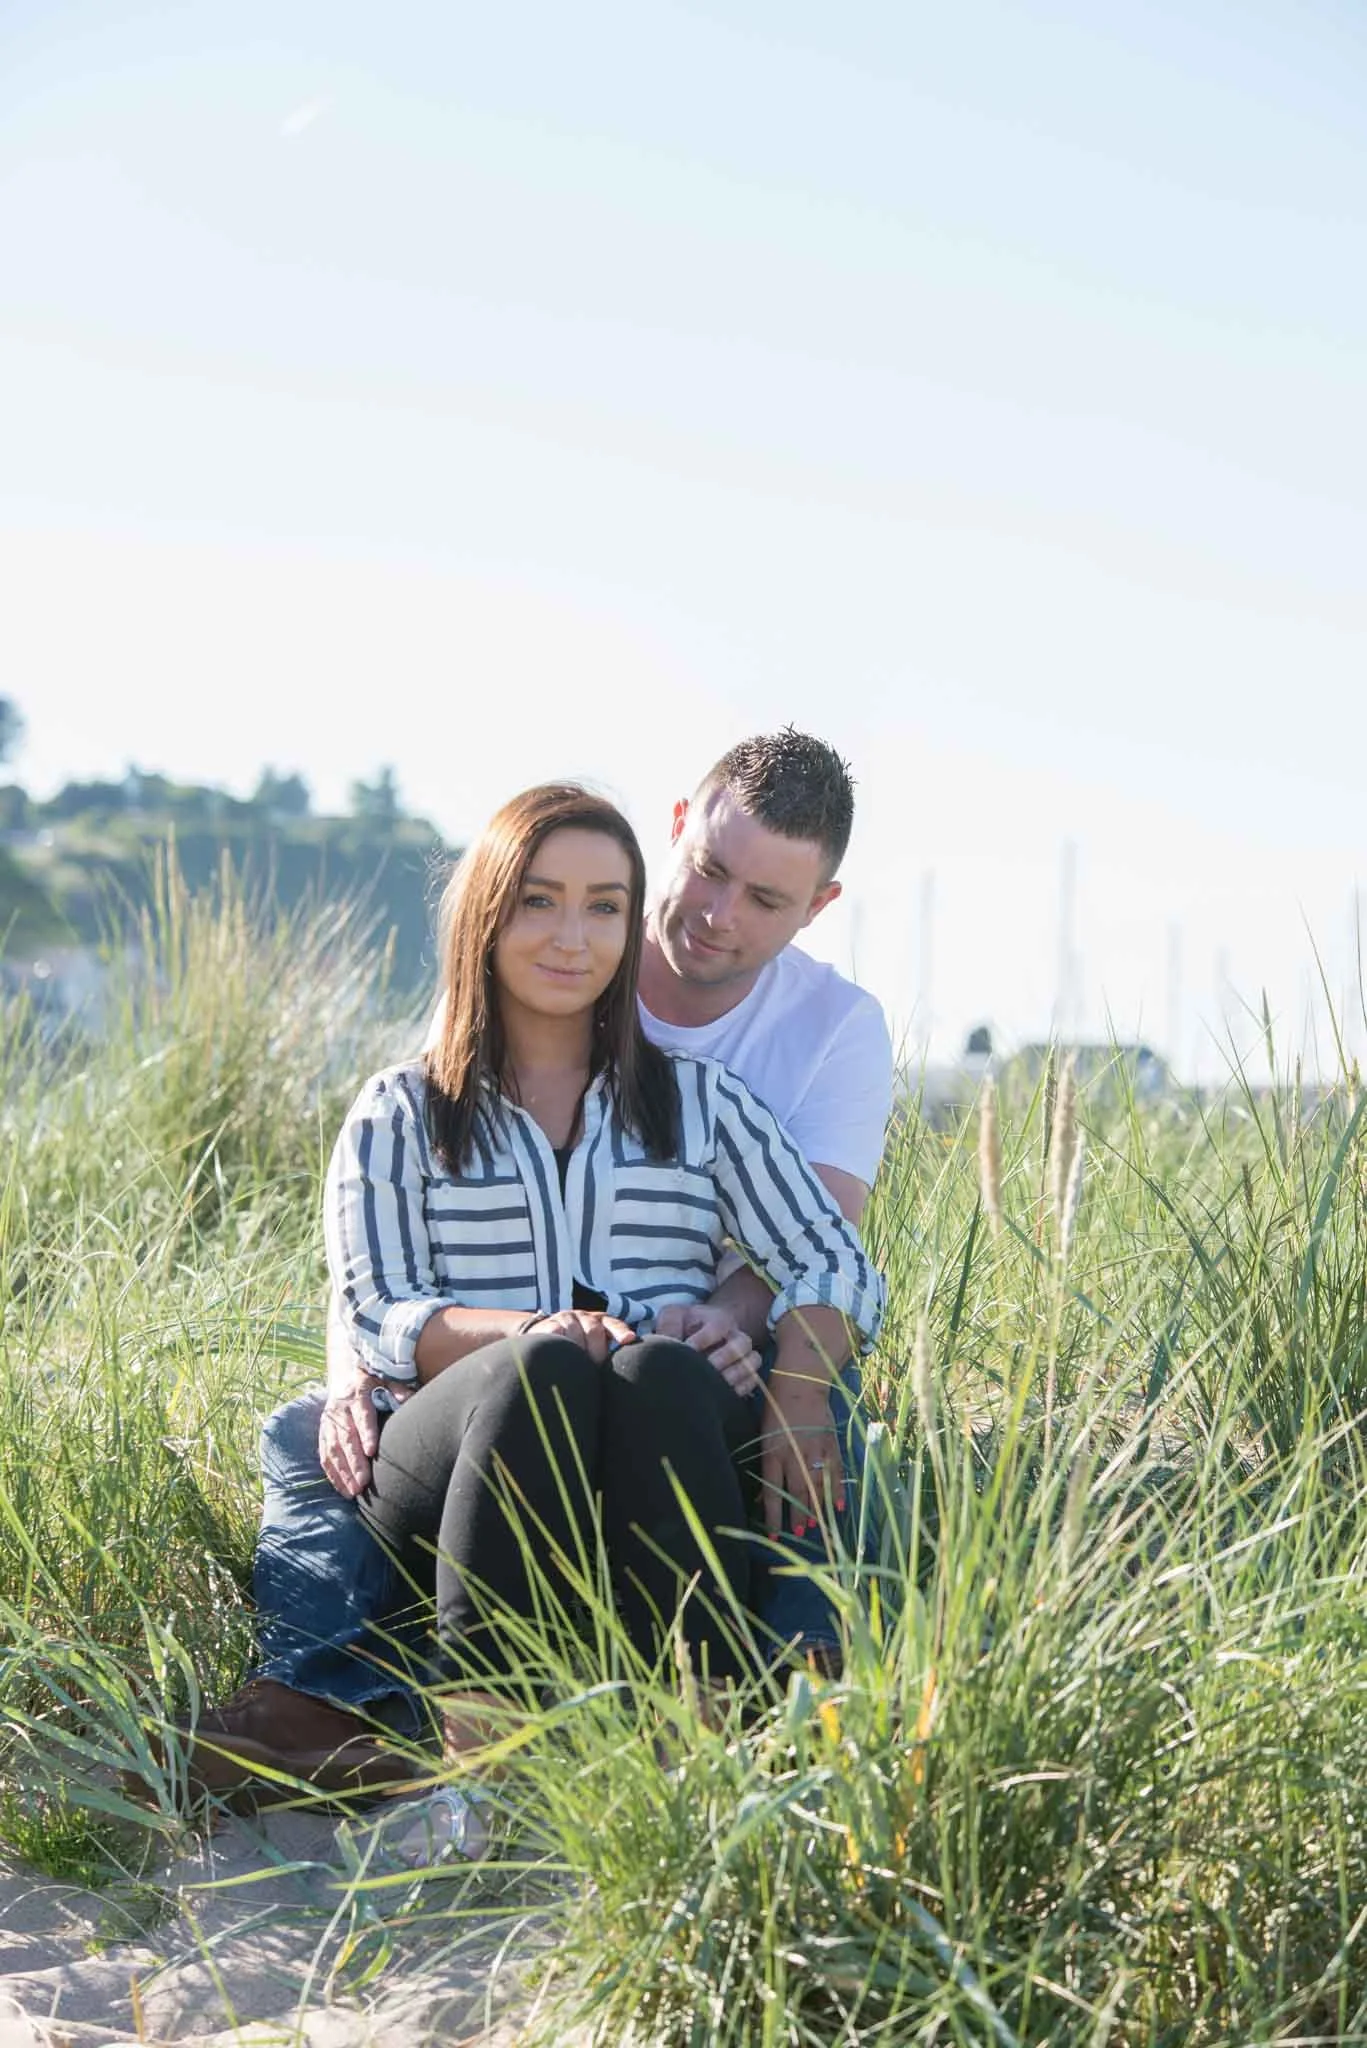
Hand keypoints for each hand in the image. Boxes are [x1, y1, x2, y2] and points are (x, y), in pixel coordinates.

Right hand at [319, 1366, 412, 1498]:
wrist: (345, 1377)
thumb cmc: (373, 1383)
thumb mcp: (386, 1380)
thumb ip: (398, 1391)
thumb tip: (410, 1400)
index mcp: (357, 1394)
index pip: (362, 1415)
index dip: (366, 1433)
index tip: (372, 1452)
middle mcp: (340, 1409)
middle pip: (346, 1438)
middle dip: (354, 1462)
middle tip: (364, 1482)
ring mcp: (328, 1422)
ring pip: (333, 1450)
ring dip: (343, 1472)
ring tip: (354, 1491)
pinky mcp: (322, 1433)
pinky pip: (325, 1456)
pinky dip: (333, 1474)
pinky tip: (343, 1489)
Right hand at [521, 1309, 637, 1362]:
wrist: (544, 1340)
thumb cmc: (577, 1353)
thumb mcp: (594, 1353)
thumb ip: (606, 1360)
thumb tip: (619, 1383)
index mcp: (602, 1323)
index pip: (614, 1325)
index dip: (621, 1331)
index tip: (628, 1339)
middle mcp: (585, 1317)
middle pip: (594, 1330)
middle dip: (594, 1351)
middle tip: (591, 1366)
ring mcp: (567, 1318)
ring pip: (574, 1331)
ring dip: (575, 1350)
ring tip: (574, 1365)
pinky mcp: (549, 1324)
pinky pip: (556, 1332)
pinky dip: (559, 1342)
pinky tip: (559, 1353)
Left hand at [653, 1302, 762, 1394]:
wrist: (698, 1334)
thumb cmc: (685, 1325)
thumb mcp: (674, 1316)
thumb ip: (669, 1324)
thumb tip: (668, 1343)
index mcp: (720, 1319)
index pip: (719, 1326)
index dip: (703, 1338)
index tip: (687, 1349)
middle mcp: (736, 1336)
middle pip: (742, 1344)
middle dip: (722, 1358)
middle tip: (703, 1370)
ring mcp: (744, 1355)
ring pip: (751, 1363)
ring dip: (733, 1375)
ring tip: (713, 1386)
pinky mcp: (746, 1373)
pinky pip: (752, 1381)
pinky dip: (740, 1389)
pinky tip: (722, 1395)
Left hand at [759, 1370, 842, 1540]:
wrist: (800, 1384)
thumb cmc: (776, 1408)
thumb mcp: (762, 1435)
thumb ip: (766, 1464)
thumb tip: (763, 1496)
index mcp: (772, 1454)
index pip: (772, 1493)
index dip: (773, 1516)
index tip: (775, 1535)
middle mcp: (793, 1456)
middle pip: (796, 1494)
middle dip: (797, 1516)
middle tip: (799, 1534)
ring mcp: (814, 1452)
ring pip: (816, 1488)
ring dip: (816, 1509)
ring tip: (816, 1527)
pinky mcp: (830, 1446)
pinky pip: (835, 1474)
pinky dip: (837, 1492)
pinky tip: (837, 1508)